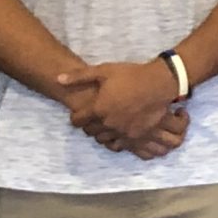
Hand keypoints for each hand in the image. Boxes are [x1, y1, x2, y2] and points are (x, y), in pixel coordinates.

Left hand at [53, 61, 190, 156]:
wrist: (159, 84)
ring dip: (102, 134)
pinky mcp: (137, 138)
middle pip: (90, 132)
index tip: (79, 113)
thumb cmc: (131, 75)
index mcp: (98, 109)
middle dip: (89, 125)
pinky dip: (116, 142)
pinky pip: (120, 147)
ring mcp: (123, 133)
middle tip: (93, 118)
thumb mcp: (104, 71)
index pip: (77, 121)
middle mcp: (108, 124)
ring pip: (104, 141)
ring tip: (106, 125)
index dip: (76, 116)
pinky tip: (118, 134)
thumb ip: (80, 76)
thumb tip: (58, 79)